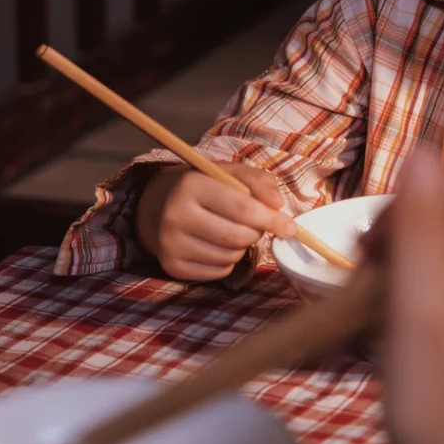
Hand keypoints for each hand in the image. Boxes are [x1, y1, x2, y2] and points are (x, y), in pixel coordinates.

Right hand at [136, 161, 296, 281]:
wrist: (154, 205)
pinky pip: (219, 271)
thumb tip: (278, 205)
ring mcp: (171, 244)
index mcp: (191, 185)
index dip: (271, 219)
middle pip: (239, 236)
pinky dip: (228, 261)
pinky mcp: (172, 266)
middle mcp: (176, 215)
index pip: (242, 208)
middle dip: (257, 232)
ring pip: (231, 256)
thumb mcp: (226, 172)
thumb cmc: (200, 186)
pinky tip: (218, 244)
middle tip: (256, 224)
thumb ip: (258, 181)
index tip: (290, 226)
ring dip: (243, 246)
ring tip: (232, 230)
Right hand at [382, 152, 443, 443]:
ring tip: (377, 322)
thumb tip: (421, 153)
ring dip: (397, 275)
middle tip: (369, 293)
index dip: (406, 206)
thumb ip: (420, 223)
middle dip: (398, 243)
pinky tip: (393, 339)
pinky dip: (411, 304)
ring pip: (439, 254)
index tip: (372, 255)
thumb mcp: (420, 304)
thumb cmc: (439, 405)